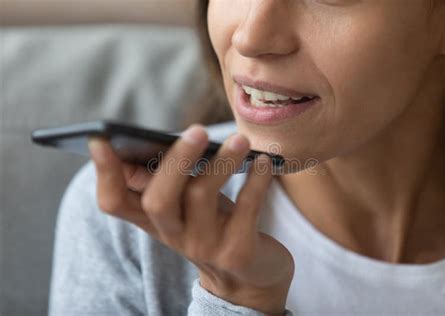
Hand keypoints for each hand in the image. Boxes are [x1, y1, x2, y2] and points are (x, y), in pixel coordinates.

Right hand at [87, 124, 294, 314]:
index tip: (100, 139)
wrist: (247, 274)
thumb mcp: (184, 205)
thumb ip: (163, 180)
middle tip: (198, 130)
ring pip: (202, 198)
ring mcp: (204, 246)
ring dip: (222, 163)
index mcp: (152, 219)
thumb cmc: (213, 224)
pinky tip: (263, 162)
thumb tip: (140, 143)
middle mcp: (172, 235)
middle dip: (176, 162)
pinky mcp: (237, 252)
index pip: (114, 202)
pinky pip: (246, 210)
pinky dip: (256, 182)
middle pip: (158, 200)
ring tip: (240, 140)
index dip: (104, 173)